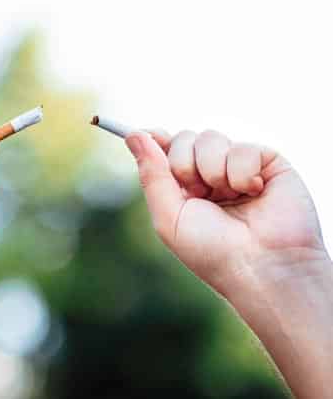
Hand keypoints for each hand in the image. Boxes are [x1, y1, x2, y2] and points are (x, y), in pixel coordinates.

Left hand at [125, 129, 324, 295]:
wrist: (264, 267)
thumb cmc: (213, 252)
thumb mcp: (169, 217)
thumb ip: (152, 174)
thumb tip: (134, 134)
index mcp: (184, 188)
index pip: (165, 149)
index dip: (155, 140)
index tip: (146, 135)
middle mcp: (210, 175)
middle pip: (184, 138)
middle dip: (183, 163)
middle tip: (197, 192)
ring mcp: (238, 167)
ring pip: (210, 138)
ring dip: (212, 170)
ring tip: (228, 196)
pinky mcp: (268, 163)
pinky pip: (243, 147)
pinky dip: (242, 172)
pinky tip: (253, 192)